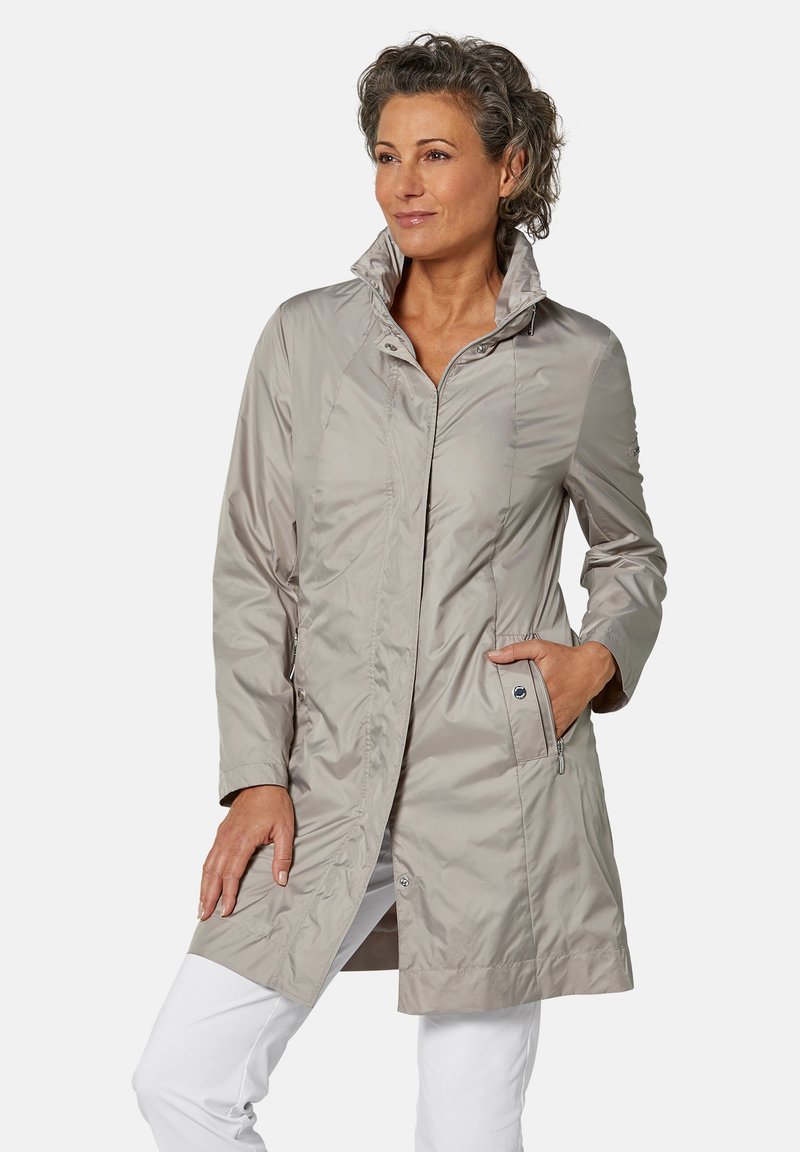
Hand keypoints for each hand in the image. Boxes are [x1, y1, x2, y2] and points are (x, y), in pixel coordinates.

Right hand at [197, 785, 294, 920]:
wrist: (261, 781)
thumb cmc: (274, 804)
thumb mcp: (285, 829)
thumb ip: (283, 857)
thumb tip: (281, 880)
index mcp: (243, 841)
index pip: (232, 874)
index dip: (228, 894)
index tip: (226, 911)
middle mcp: (228, 840)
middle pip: (214, 873)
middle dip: (208, 896)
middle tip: (204, 916)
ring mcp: (222, 836)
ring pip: (208, 866)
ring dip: (203, 887)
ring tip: (200, 906)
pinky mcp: (221, 833)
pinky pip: (209, 856)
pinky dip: (205, 873)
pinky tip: (204, 883)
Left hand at [486, 638, 617, 738]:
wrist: (592, 667)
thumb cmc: (565, 657)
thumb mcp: (540, 648)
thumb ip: (515, 650)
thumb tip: (492, 656)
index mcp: (543, 686)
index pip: (518, 702)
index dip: (505, 708)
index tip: (495, 712)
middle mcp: (551, 702)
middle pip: (527, 718)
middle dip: (513, 722)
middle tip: (501, 724)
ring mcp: (559, 714)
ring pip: (539, 729)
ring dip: (527, 731)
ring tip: (513, 734)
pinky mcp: (566, 720)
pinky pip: (552, 734)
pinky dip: (543, 737)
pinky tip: (532, 739)